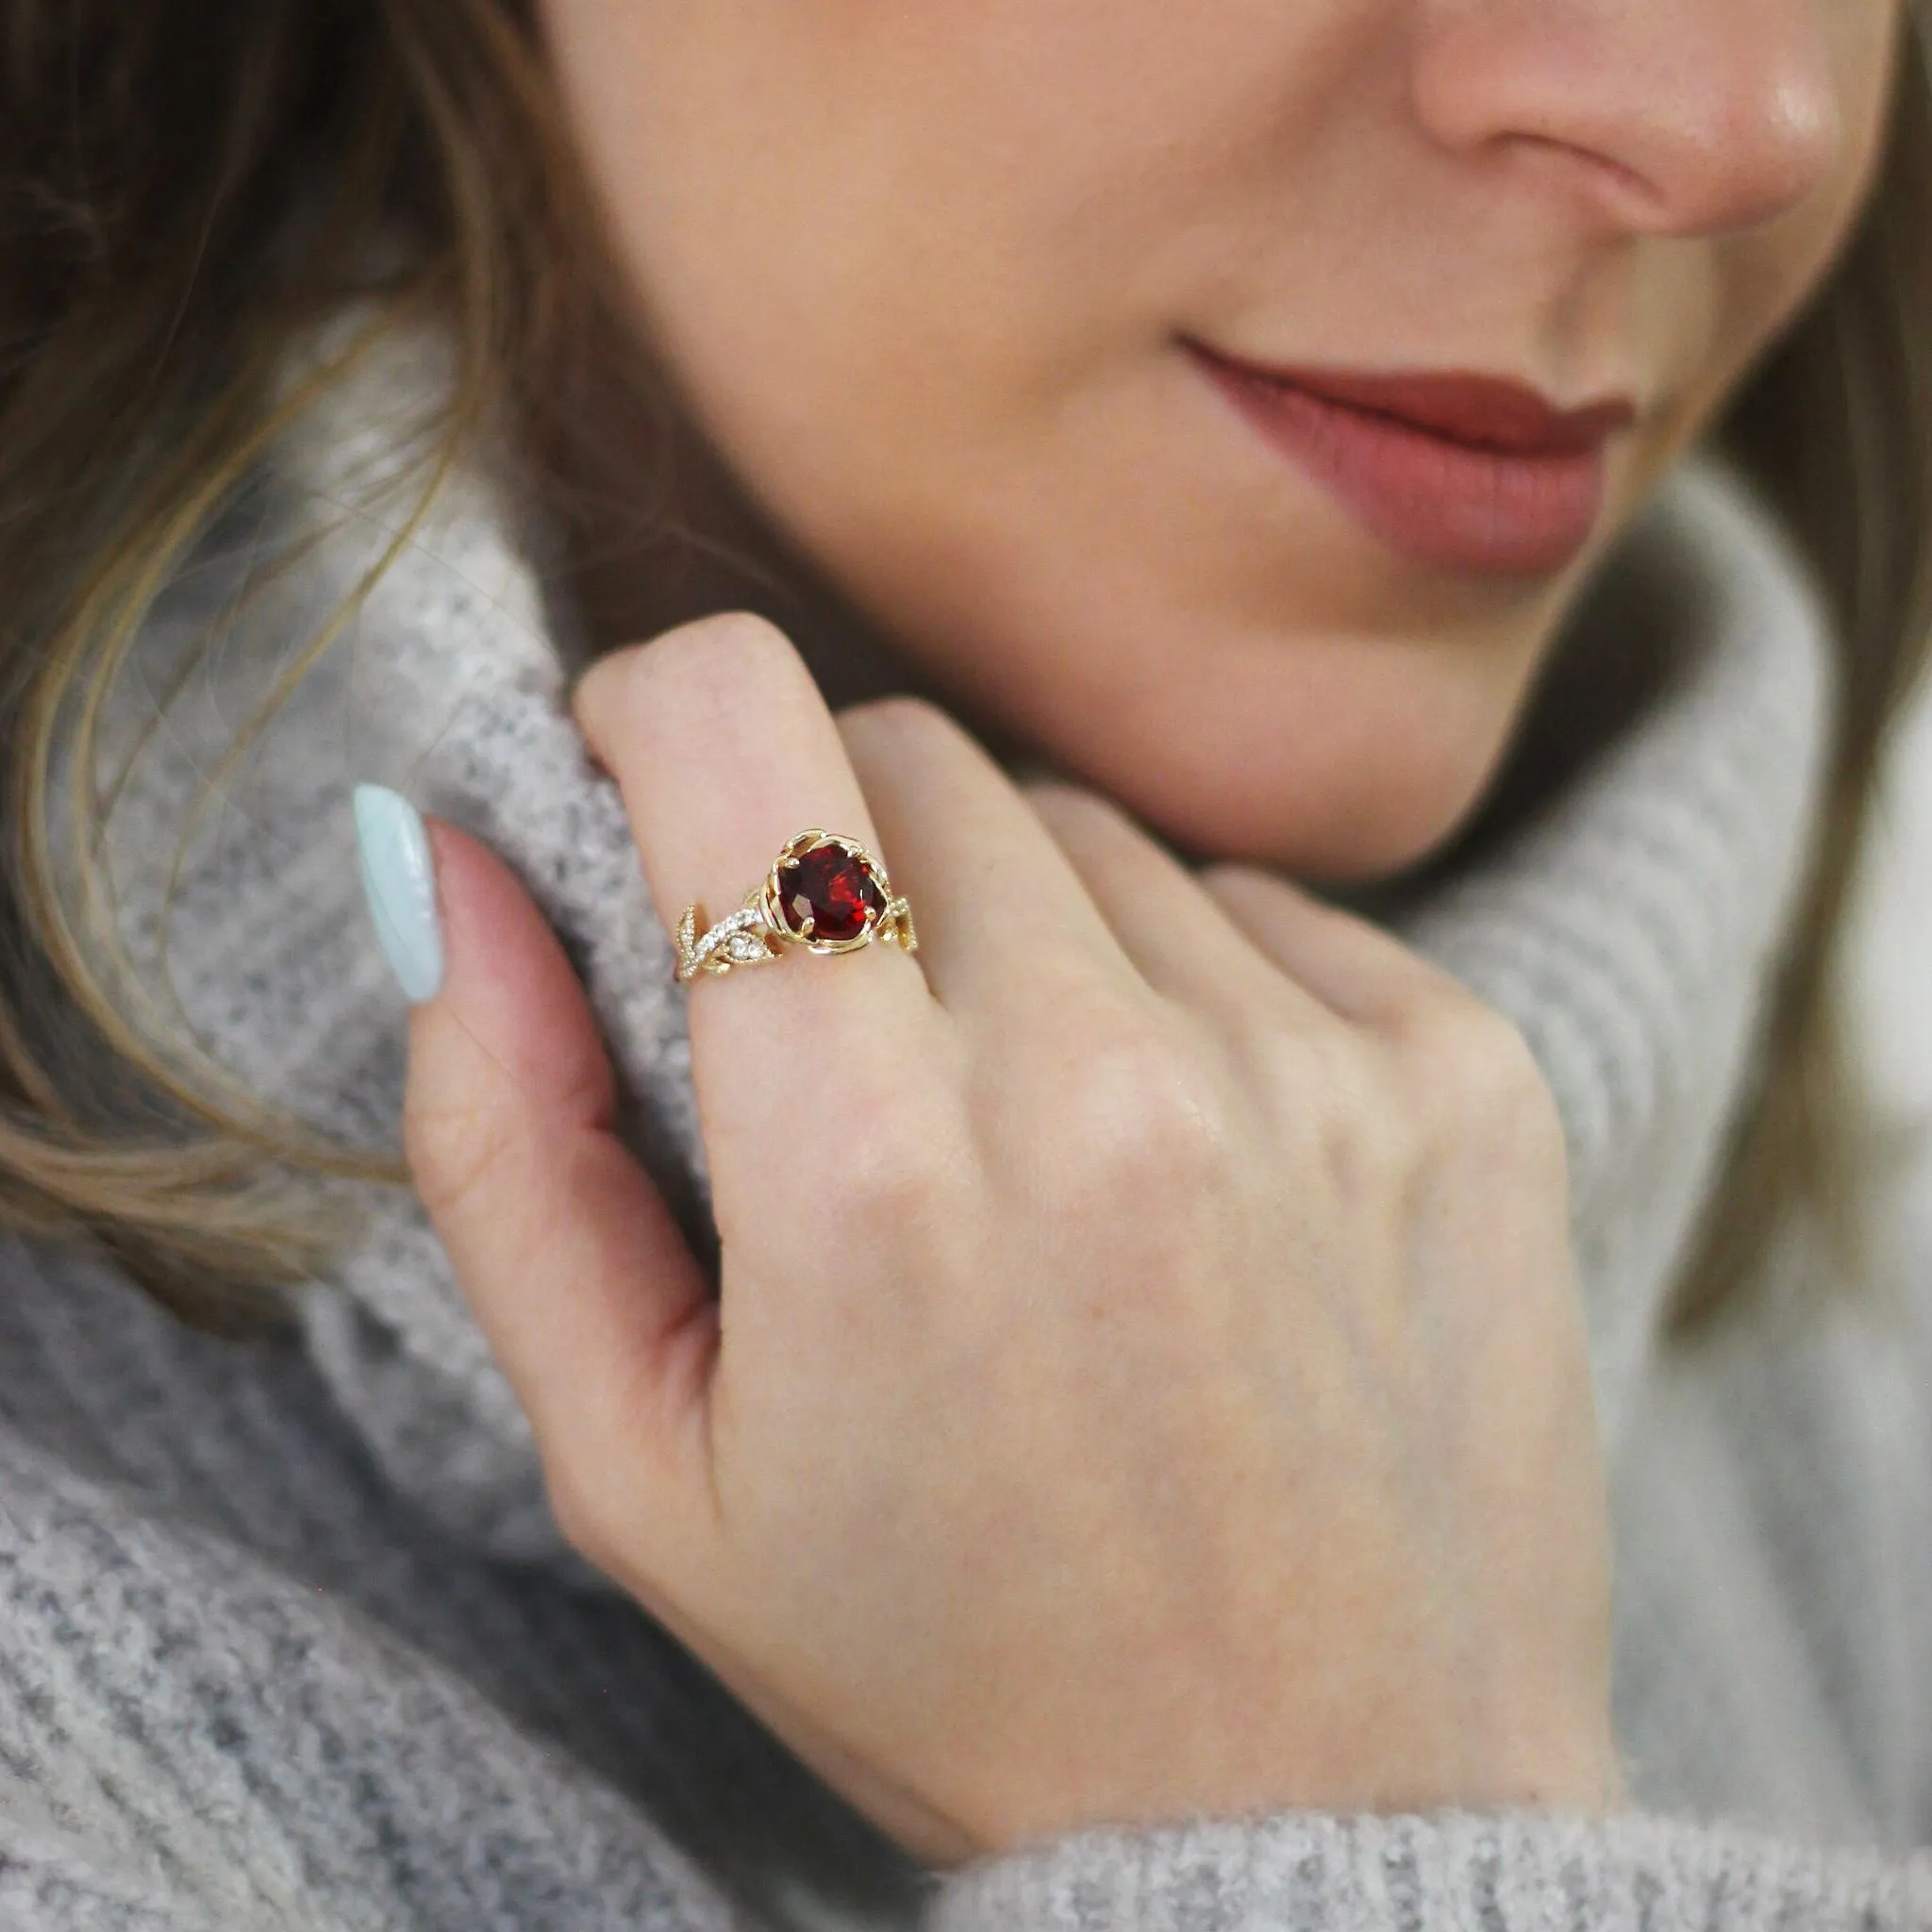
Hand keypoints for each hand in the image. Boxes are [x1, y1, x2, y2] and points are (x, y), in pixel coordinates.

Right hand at [398, 612, 1626, 1869]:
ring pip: (1088, 831)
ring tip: (1041, 1150)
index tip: (658, 785)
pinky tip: (1199, 1168)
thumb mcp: (647, 1463)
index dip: (660, 710)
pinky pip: (1264, 906)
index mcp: (868, 1171)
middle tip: (859, 1046)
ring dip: (1024, 934)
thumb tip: (453, 866)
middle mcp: (1104, 1081)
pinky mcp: (1463, 1076)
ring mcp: (1312, 1068)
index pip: (734, 729)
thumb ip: (510, 1149)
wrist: (1319, 1813)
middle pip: (914, 756)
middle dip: (839, 850)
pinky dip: (1195, 987)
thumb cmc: (950, 1654)